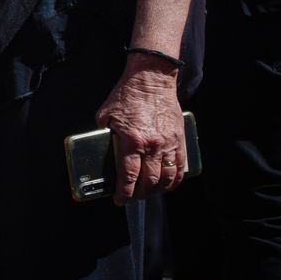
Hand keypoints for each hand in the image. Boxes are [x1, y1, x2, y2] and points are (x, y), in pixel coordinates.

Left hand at [96, 58, 186, 204]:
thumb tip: (100, 148)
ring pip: (167, 177)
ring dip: (157, 189)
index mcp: (132, 141)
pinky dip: (175, 179)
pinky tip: (168, 183)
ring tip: (149, 192)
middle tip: (133, 196)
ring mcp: (168, 143)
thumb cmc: (126, 95)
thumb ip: (104, 134)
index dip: (125, 192)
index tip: (120, 200)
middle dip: (140, 194)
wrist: (151, 79)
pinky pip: (180, 166)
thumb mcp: (105, 115)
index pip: (129, 176)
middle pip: (149, 181)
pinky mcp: (179, 139)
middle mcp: (152, 145)